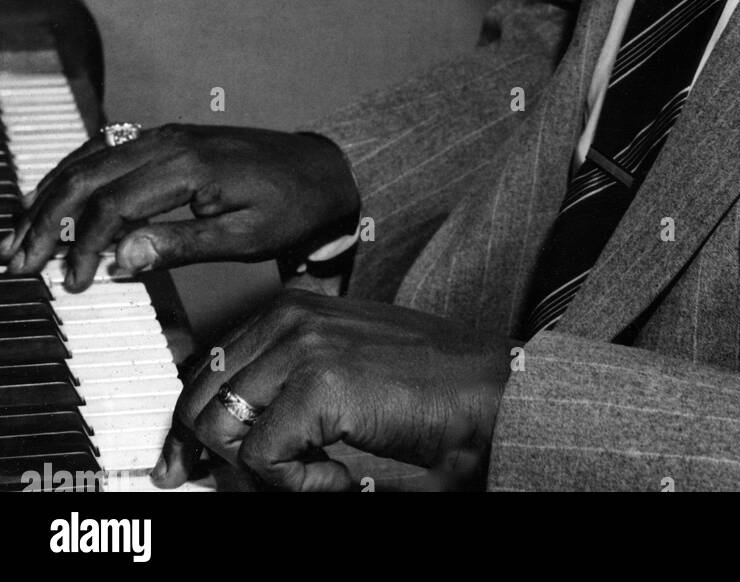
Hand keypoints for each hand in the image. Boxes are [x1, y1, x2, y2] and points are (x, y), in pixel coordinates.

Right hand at [0, 125, 357, 290]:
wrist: (321, 171)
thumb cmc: (288, 208)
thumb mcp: (244, 238)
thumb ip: (181, 246)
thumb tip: (119, 259)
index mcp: (189, 165)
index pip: (113, 204)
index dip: (83, 247)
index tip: (70, 284)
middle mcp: (170, 140)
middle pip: (89, 177)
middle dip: (48, 220)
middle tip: (19, 263)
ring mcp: (166, 134)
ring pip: (90, 158)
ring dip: (51, 196)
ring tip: (21, 235)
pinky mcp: (165, 137)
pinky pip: (106, 148)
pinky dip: (72, 172)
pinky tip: (52, 196)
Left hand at [153, 292, 514, 491]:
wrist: (493, 396)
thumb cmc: (432, 392)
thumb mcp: (342, 376)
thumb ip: (285, 392)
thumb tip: (222, 440)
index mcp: (293, 310)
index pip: (209, 366)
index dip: (195, 425)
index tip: (188, 463)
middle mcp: (290, 318)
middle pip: (201, 400)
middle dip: (214, 456)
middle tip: (261, 484)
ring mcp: (302, 347)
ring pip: (222, 431)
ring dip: (263, 473)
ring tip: (321, 474)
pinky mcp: (318, 386)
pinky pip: (261, 460)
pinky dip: (294, 486)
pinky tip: (341, 476)